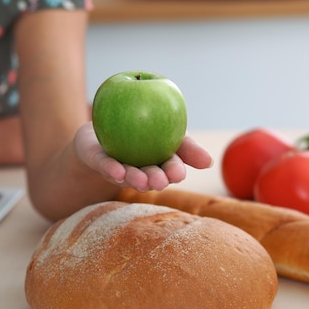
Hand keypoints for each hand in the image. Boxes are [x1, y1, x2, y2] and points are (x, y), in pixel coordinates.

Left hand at [74, 122, 212, 191]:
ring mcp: (120, 167)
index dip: (174, 171)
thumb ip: (187, 145)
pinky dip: (111, 169)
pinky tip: (116, 171)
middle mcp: (141, 170)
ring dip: (135, 180)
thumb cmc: (142, 128)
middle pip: (151, 176)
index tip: (178, 174)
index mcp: (160, 161)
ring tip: (140, 180)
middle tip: (160, 181)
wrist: (102, 127)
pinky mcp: (99, 162)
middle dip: (156, 181)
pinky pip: (104, 166)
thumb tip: (210, 163)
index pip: (171, 166)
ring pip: (129, 176)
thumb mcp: (169, 129)